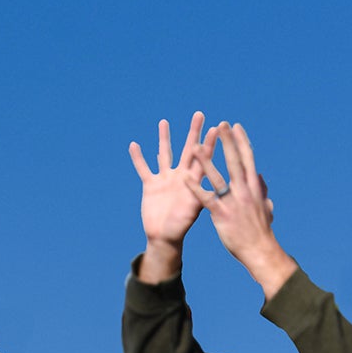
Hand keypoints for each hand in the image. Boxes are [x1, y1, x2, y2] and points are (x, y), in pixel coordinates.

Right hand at [128, 112, 219, 278]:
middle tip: (199, 114)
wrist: (164, 238)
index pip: (203, 158)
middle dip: (193, 132)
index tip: (217, 128)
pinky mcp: (150, 185)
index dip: (210, 143)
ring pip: (164, 154)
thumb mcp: (194, 210)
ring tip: (164, 122)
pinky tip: (134, 145)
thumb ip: (200, 194)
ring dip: (164, 138)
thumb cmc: (181, 227)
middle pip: (188, 149)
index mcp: (193, 181)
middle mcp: (180, 176)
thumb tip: (210, 184)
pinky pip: (143, 169)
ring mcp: (165, 179)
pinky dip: (138, 158)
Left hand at [185, 121, 293, 295]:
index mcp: (254, 187)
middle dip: (227, 141)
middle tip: (221, 123)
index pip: (248, 158)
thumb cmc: (261, 231)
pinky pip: (205, 198)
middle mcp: (244, 190)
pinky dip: (194, 188)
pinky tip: (184, 178)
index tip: (236, 127)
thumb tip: (261, 179)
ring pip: (217, 176)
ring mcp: (233, 201)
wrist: (260, 250)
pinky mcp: (222, 214)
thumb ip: (262, 191)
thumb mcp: (265, 207)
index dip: (241, 141)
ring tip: (194, 145)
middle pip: (234, 160)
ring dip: (205, 160)